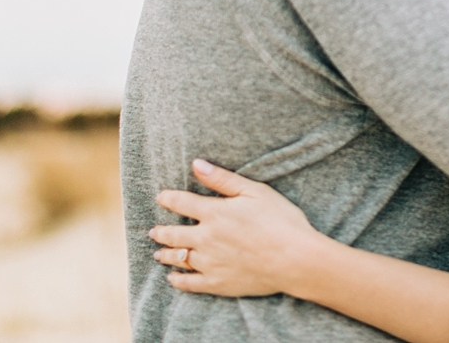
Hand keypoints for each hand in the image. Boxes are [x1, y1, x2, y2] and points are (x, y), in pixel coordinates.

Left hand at [150, 159, 334, 297]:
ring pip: (177, 258)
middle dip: (161, 231)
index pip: (181, 203)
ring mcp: (209, 263)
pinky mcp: (217, 283)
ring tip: (158, 253)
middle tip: (154, 231)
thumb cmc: (281, 221)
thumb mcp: (256, 192)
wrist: (295, 259)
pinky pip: (189, 283)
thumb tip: (196, 164)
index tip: (161, 197)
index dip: (168, 199)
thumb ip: (223, 179)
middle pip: (173, 234)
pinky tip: (173, 278)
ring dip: (165, 254)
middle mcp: (205, 238)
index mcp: (214, 213)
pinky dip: (178, 280)